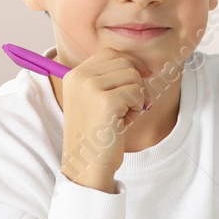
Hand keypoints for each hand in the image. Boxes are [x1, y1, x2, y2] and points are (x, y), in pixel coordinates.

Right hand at [59, 48, 151, 191]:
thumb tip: (144, 67)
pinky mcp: (105, 102)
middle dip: (135, 84)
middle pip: (125, 62)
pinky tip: (123, 123)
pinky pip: (137, 92)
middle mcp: (79, 77)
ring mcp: (90, 88)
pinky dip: (138, 108)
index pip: (111, 54)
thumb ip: (111, 80)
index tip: (141, 80)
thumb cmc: (98, 134)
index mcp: (74, 74)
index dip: (131, 64)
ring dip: (137, 97)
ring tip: (122, 116)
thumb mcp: (97, 100)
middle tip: (129, 107)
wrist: (87, 164)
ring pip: (133, 76)